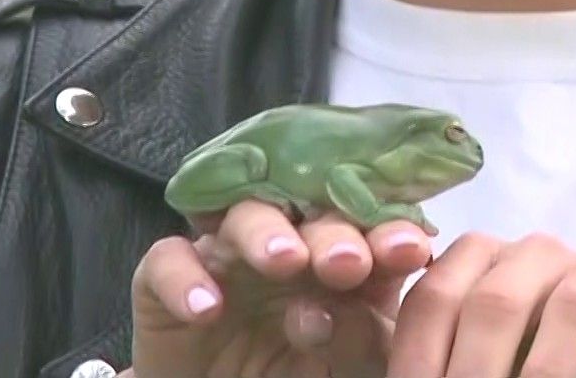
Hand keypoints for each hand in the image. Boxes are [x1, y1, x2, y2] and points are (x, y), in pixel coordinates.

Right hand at [127, 197, 433, 376]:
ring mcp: (224, 255)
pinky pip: (169, 261)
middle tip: (347, 261)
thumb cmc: (298, 375)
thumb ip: (368, 335)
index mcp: (338, 255)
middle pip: (308, 214)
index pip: (368, 227)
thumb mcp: (349, 365)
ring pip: (241, 217)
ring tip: (284, 260)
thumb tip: (363, 302)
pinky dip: (185, 279)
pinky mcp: (166, 280)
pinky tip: (208, 307)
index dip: (389, 231)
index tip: (410, 250)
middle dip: (332, 234)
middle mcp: (284, 243)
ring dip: (265, 233)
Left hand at [390, 232, 575, 377]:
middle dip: (477, 373)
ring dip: (549, 370)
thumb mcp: (471, 366)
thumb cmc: (529, 373)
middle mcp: (543, 256)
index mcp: (483, 267)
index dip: (418, 360)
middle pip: (497, 301)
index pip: (435, 297)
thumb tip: (375, 369)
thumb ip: (431, 365)